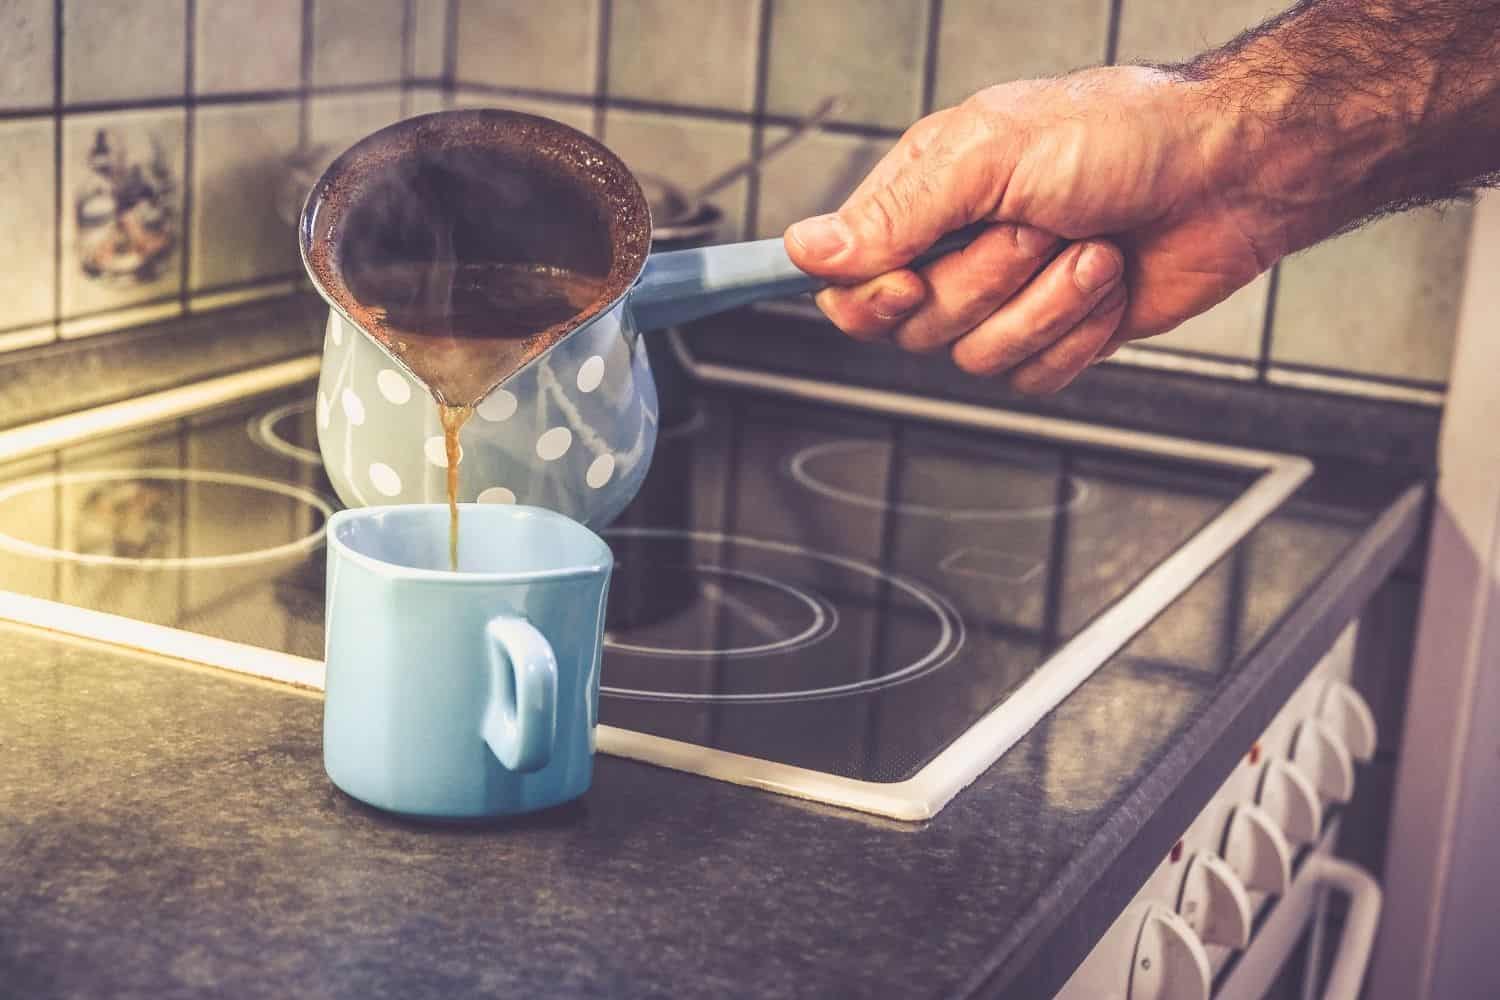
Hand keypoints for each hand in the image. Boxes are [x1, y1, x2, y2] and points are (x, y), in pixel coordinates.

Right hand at [783, 66, 1272, 392]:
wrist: (1230, 174)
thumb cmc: (1122, 137)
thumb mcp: (991, 156)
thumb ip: (895, 213)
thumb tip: (805, 250)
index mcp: (925, 197)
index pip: (849, 280)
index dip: (868, 299)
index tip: (907, 282)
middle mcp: (956, 251)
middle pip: (913, 328)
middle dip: (986, 283)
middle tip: (1038, 228)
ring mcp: (1006, 300)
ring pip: (976, 359)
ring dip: (1045, 305)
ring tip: (1091, 248)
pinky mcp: (1056, 338)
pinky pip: (1032, 379)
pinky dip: (1078, 334)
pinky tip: (1108, 283)